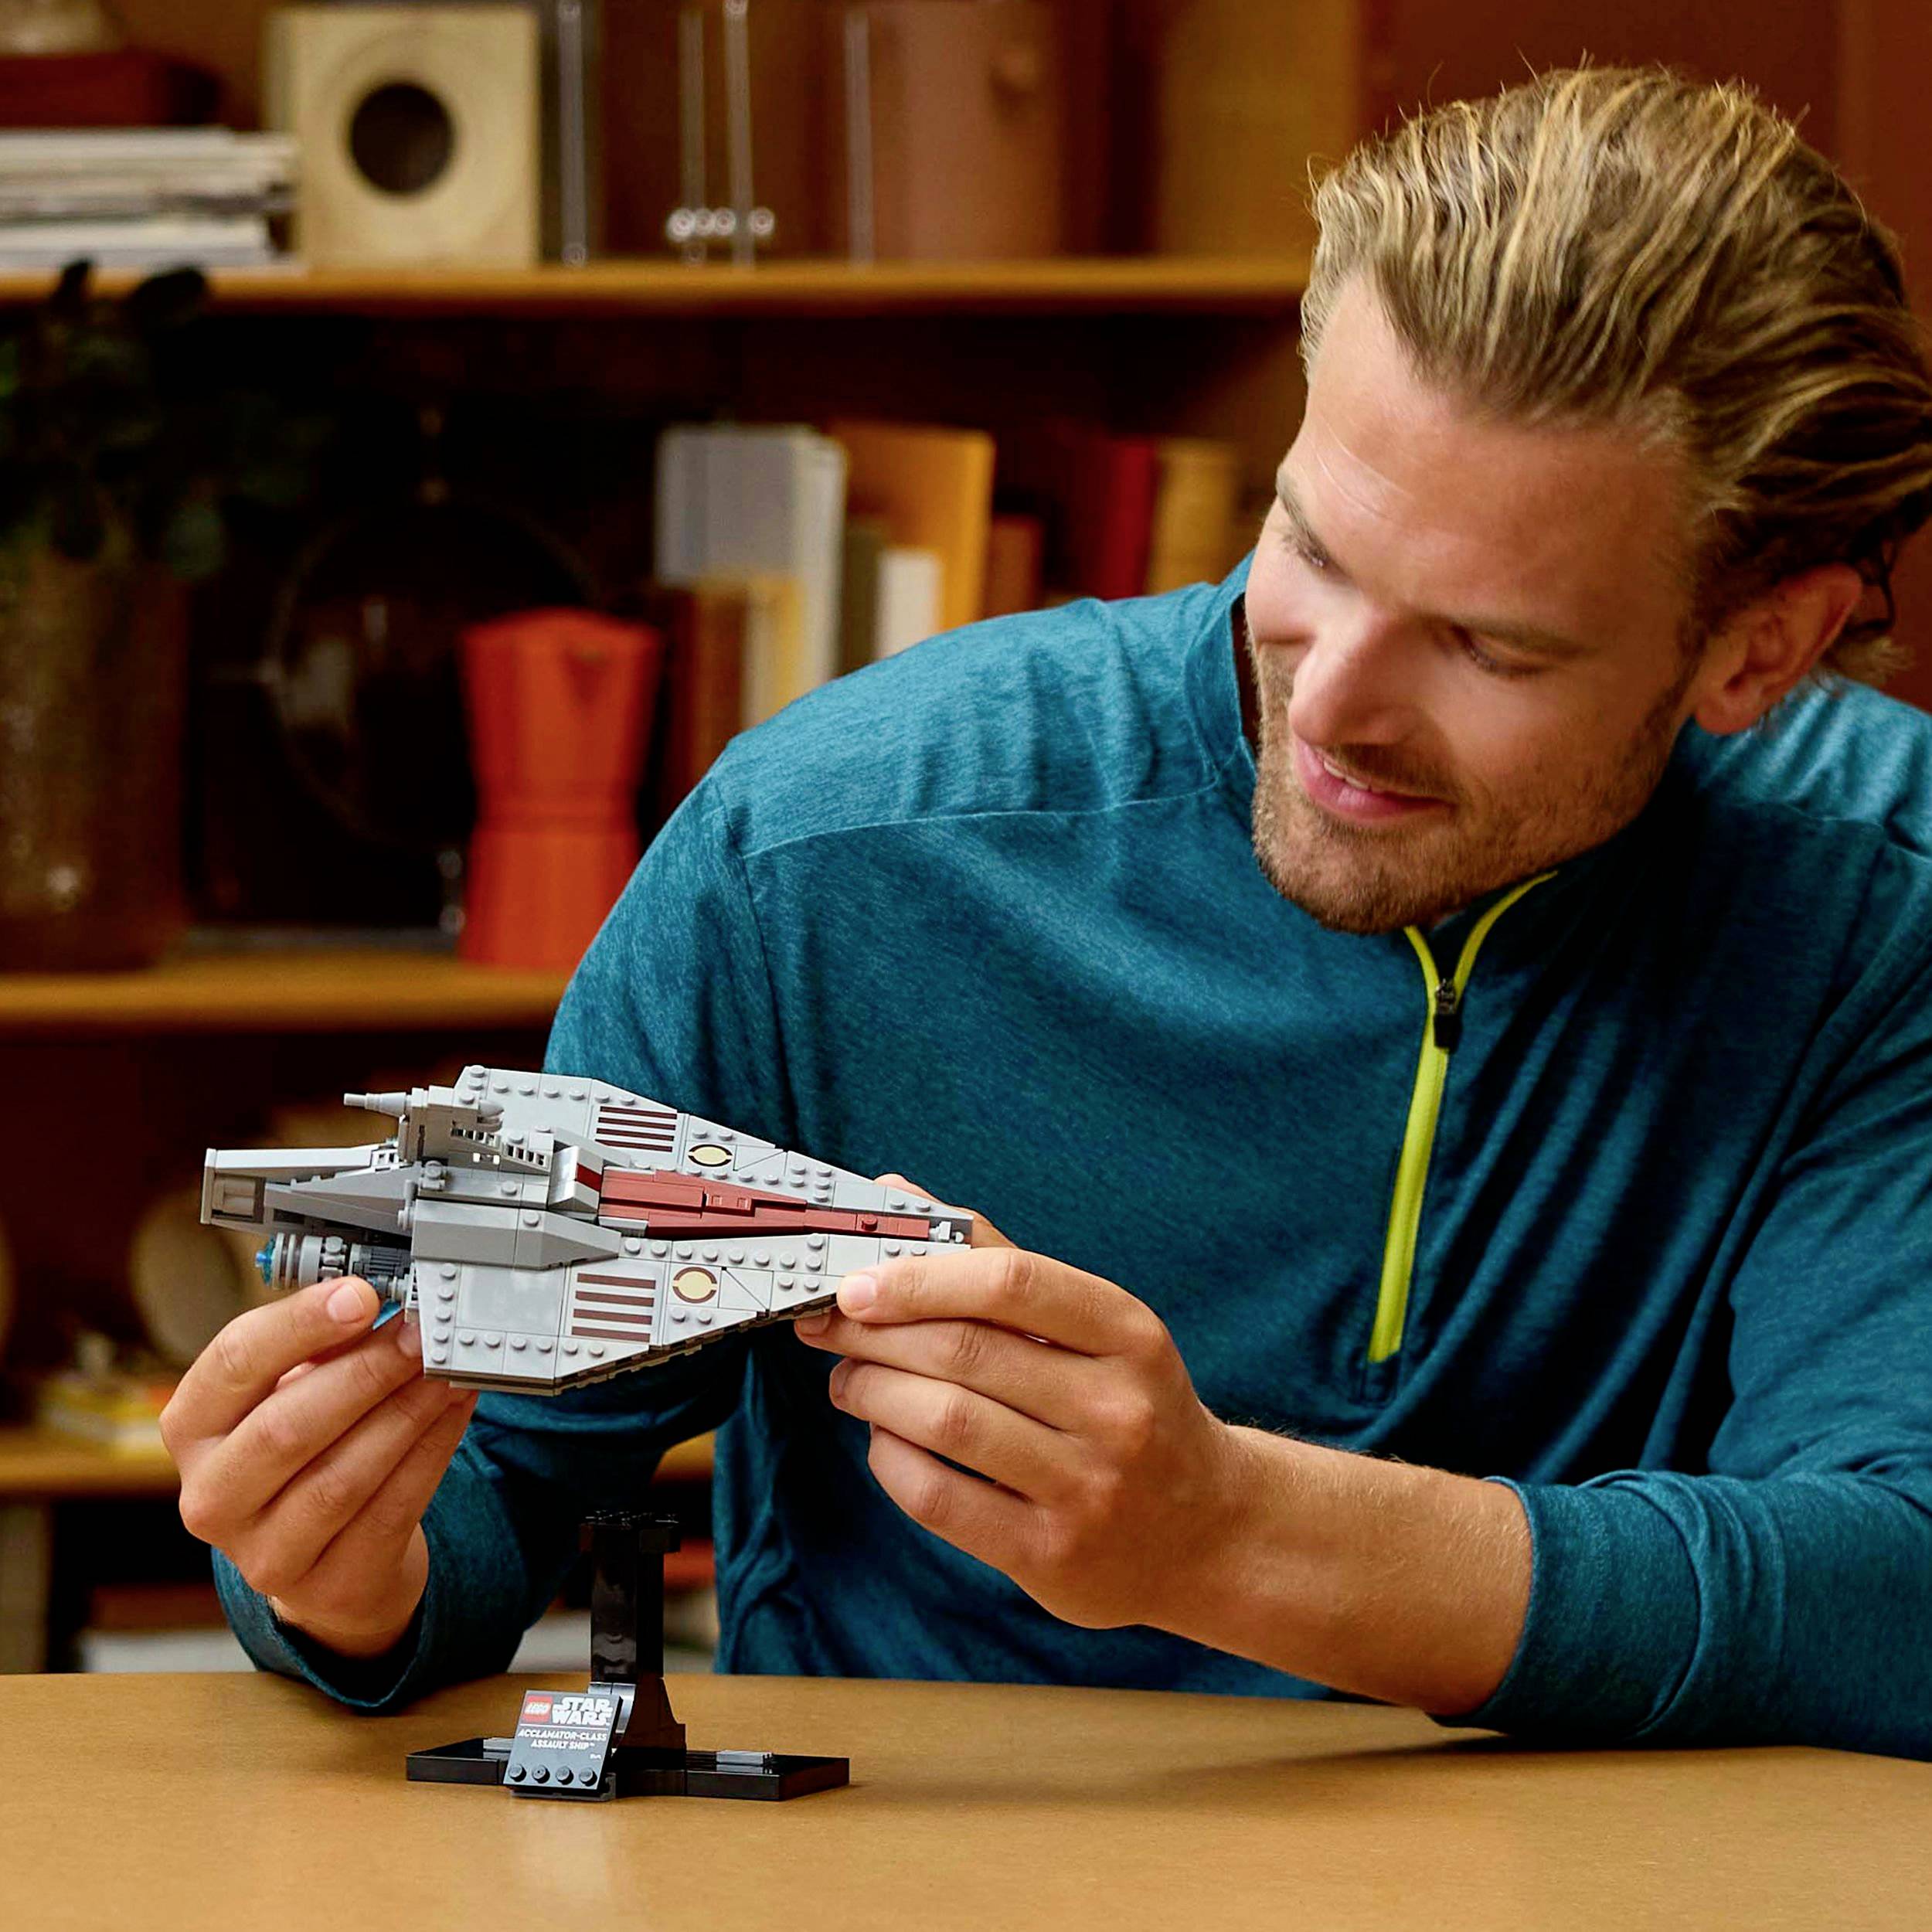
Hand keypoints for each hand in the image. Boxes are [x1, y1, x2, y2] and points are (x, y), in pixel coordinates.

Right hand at [160, 1278, 476, 1658]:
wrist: (328, 1556)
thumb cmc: (304, 1450)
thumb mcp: (289, 1392)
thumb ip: (320, 1349)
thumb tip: (378, 1299)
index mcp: (192, 1429)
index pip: (232, 1364)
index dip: (299, 1325)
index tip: (361, 1295)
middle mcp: (212, 1496)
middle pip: (287, 1427)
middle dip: (365, 1371)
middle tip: (420, 1333)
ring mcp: (265, 1553)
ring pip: (342, 1475)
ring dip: (405, 1412)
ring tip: (446, 1369)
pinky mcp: (328, 1585)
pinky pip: (390, 1509)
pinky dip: (431, 1451)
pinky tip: (455, 1409)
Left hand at [794, 1180, 1251, 1634]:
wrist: (1206, 1531)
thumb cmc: (1128, 1404)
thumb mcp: (1093, 1328)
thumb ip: (994, 1259)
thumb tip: (894, 1195)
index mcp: (1129, 1333)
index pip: (1013, 1283)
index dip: (920, 1277)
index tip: (856, 1283)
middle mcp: (1117, 1407)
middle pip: (963, 1353)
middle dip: (873, 1335)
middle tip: (828, 1327)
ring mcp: (1088, 1486)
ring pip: (944, 1421)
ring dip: (871, 1392)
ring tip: (849, 1380)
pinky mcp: (1050, 1554)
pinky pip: (939, 1498)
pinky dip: (891, 1459)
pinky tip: (884, 1439)